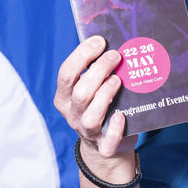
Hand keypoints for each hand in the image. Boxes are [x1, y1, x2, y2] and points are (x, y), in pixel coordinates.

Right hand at [53, 36, 137, 165]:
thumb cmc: (101, 106)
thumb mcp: (92, 88)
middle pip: (80, 92)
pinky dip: (114, 129)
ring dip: (104, 95)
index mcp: (65, 96)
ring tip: (118, 80)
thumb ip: (96, 70)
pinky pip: (107, 141)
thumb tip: (113, 43)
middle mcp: (72, 113)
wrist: (106, 145)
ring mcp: (86, 131)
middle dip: (98, 71)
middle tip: (116, 56)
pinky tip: (122, 116)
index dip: (82, 55)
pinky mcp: (103, 146)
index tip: (100, 41)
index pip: (66, 73)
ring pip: (91, 115)